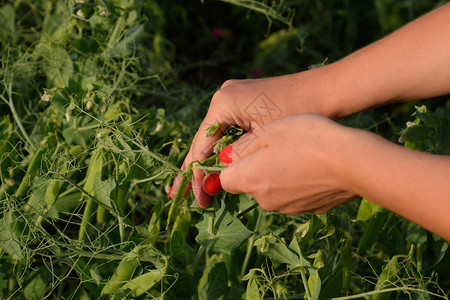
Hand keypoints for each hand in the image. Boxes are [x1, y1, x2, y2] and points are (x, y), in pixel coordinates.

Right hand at [170, 73, 331, 207]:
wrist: (328, 90)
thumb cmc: (299, 113)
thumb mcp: (264, 140)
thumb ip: (237, 158)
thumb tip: (218, 178)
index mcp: (223, 104)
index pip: (201, 147)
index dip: (197, 177)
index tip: (198, 200)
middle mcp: (223, 97)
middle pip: (204, 141)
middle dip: (197, 170)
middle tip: (181, 196)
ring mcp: (234, 97)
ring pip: (216, 137)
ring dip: (209, 161)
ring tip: (198, 188)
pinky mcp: (245, 102)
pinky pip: (229, 130)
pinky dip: (224, 150)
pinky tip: (218, 168)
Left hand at [220, 114, 357, 213]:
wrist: (351, 161)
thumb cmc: (306, 138)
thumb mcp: (268, 131)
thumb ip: (242, 147)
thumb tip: (225, 158)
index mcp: (249, 179)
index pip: (225, 179)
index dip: (232, 164)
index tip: (246, 149)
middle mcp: (264, 199)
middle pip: (251, 184)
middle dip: (257, 168)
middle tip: (278, 146)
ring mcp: (288, 207)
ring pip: (273, 189)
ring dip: (279, 175)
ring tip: (300, 153)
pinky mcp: (309, 209)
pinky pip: (295, 195)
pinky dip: (299, 183)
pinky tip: (314, 167)